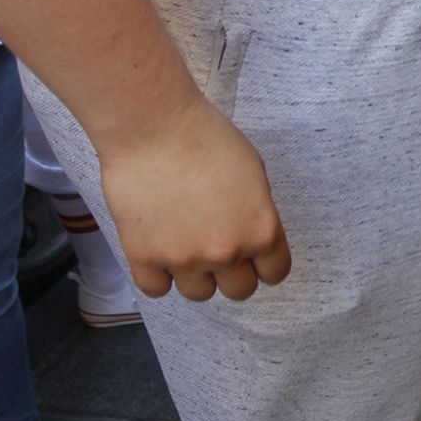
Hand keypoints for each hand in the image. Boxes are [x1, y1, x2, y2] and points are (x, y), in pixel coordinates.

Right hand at [99, 93, 291, 303]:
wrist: (153, 126)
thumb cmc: (206, 137)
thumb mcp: (253, 174)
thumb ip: (256, 213)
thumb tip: (251, 236)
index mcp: (262, 230)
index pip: (275, 273)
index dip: (264, 264)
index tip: (254, 257)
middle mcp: (227, 252)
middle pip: (239, 290)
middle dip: (231, 272)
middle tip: (216, 246)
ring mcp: (185, 259)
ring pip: (199, 293)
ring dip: (195, 275)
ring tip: (184, 244)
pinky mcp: (145, 257)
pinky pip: (157, 289)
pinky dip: (158, 275)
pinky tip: (158, 250)